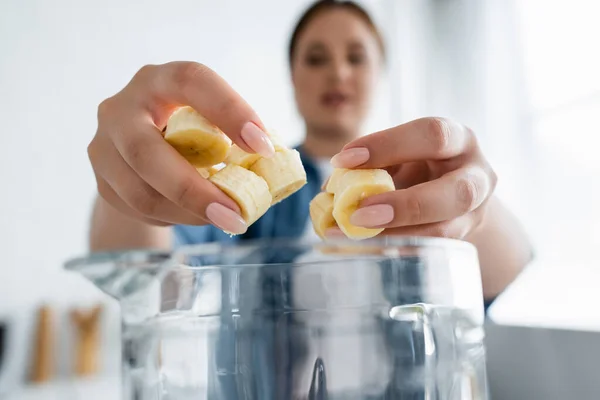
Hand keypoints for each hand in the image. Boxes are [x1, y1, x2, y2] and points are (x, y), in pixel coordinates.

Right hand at [88, 61, 274, 233]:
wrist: (138, 147)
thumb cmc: (191, 130)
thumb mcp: (210, 121)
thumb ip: (236, 138)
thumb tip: (276, 171)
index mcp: (160, 80)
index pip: (192, 82)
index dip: (230, 112)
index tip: (264, 147)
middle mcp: (122, 107)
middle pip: (146, 152)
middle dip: (194, 190)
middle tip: (236, 215)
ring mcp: (103, 145)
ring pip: (139, 192)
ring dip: (188, 213)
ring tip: (226, 219)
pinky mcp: (101, 179)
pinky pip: (137, 209)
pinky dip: (175, 218)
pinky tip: (198, 216)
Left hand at [329, 118, 496, 238]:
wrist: (453, 193)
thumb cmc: (420, 165)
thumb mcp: (402, 153)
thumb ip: (372, 163)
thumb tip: (330, 189)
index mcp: (459, 140)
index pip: (431, 135)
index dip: (387, 146)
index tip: (343, 160)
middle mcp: (477, 176)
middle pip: (456, 192)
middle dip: (404, 205)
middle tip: (357, 213)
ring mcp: (474, 214)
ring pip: (445, 230)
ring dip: (394, 234)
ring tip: (352, 232)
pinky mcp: (461, 240)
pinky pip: (429, 250)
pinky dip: (393, 248)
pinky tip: (363, 246)